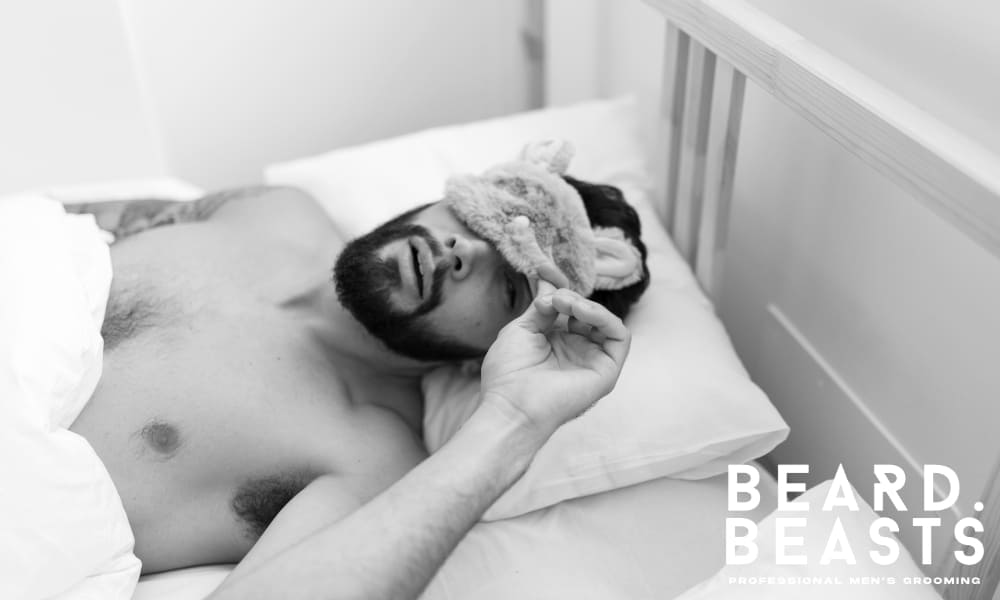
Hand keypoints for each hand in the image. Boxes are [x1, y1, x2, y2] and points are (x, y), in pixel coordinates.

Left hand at [479, 280, 630, 438]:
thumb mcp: (521, 328)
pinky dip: (604, 317)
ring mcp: (593, 361)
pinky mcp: (607, 371)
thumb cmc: (509, 373)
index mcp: (556, 343)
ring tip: (564, 303)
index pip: (569, 309)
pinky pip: (619, 336)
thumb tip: (552, 286)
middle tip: (553, 298)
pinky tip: (580, 312)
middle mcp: (577, 351)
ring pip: (606, 322)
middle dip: (571, 297)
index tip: (544, 270)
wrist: (512, 405)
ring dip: (587, 305)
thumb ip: (542, 307)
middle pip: (588, 313)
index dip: (561, 289)